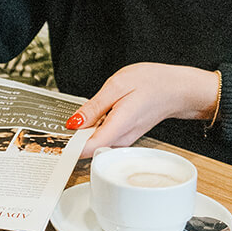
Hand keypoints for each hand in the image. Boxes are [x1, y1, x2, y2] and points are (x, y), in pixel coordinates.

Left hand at [66, 63, 219, 156]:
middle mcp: (122, 138)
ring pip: (96, 142)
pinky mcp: (125, 136)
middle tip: (56, 128)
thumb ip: (94, 107)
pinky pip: (104, 137)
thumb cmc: (152, 83)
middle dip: (72, 140)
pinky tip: (91, 117)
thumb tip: (73, 123)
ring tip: (73, 119)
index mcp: (119, 125)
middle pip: (90, 147)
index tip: (54, 144)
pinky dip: (94, 129)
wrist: (177, 89)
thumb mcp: (117, 86)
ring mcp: (124, 139)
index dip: (69, 147)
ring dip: (82, 134)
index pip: (90, 147)